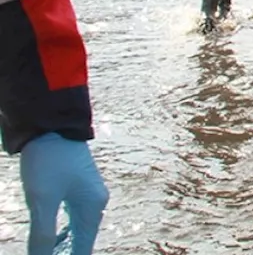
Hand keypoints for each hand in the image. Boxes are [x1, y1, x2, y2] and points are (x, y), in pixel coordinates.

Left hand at [20, 133, 108, 253]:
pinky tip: (49, 238)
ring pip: (76, 231)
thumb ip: (43, 234)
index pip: (82, 250)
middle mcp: (95, 203)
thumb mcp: (42, 200)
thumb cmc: (49, 161)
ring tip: (45, 254)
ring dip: (62, 247)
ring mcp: (87, 195)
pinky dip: (61, 233)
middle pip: (82, 242)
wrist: (52, 125)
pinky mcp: (77, 188)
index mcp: (92, 208)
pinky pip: (72, 220)